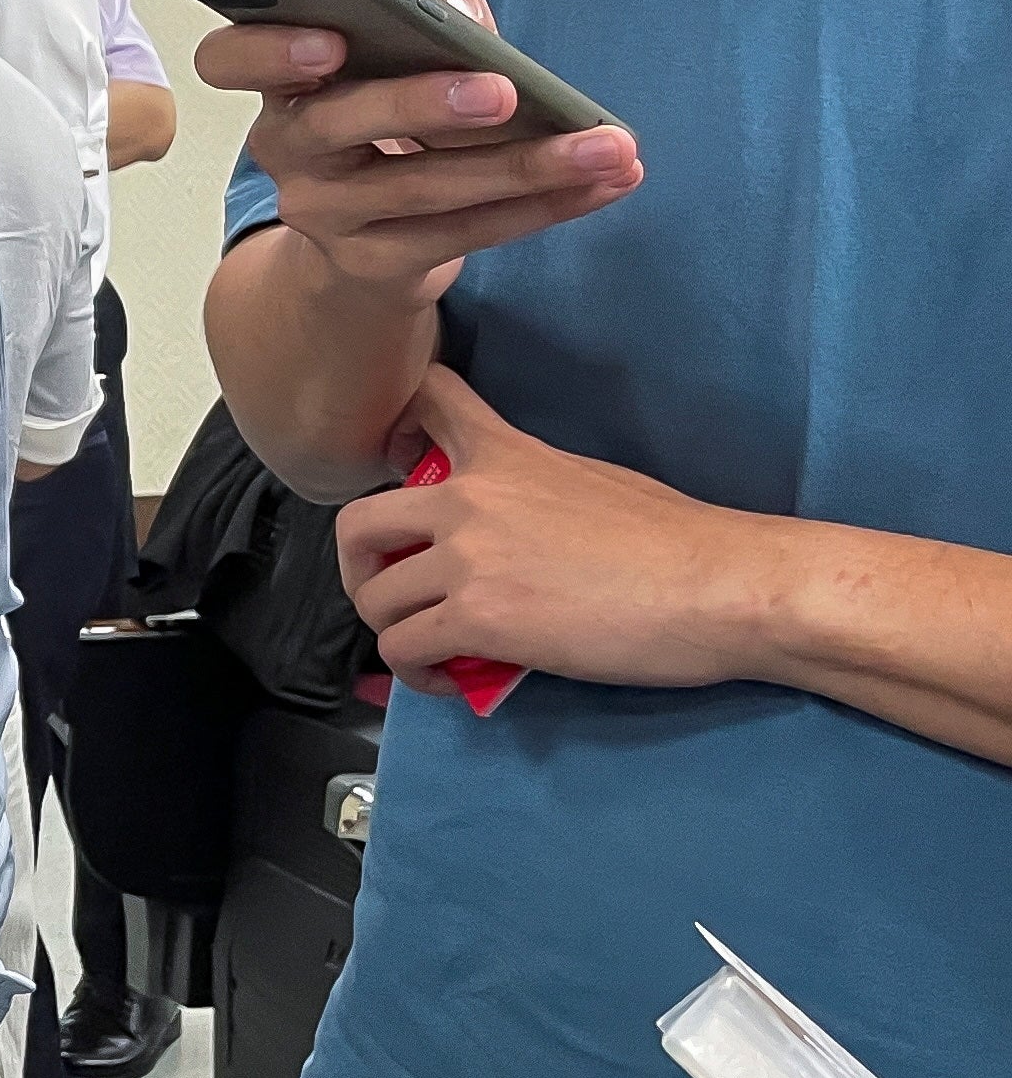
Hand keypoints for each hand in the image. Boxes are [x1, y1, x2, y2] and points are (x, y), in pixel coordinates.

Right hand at [198, 0, 639, 305]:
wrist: (366, 242)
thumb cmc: (384, 113)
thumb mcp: (394, 47)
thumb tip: (462, 12)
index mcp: (280, 79)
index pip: (229, 59)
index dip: (268, 52)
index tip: (329, 41)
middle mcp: (287, 148)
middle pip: (336, 123)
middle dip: (420, 104)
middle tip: (503, 90)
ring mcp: (325, 213)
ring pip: (420, 188)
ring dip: (525, 165)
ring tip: (607, 146)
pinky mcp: (375, 263)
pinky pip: (464, 234)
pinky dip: (544, 206)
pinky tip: (606, 182)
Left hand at [338, 368, 768, 695]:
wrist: (720, 584)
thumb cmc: (678, 540)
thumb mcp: (590, 479)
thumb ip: (529, 487)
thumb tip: (510, 527)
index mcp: (503, 455)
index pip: (426, 400)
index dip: (396, 430)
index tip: (400, 465)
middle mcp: (469, 498)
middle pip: (356, 525)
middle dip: (360, 566)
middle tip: (393, 593)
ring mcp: (467, 559)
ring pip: (374, 599)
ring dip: (393, 629)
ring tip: (432, 648)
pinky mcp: (478, 619)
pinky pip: (403, 648)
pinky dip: (416, 672)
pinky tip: (451, 677)